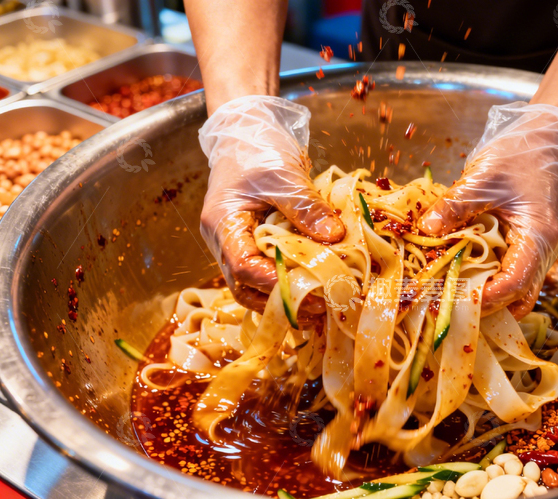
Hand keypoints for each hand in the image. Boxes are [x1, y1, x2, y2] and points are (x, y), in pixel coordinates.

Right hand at [198, 96, 344, 311]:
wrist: (248, 132)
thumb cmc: (258, 149)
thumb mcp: (284, 176)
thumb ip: (306, 208)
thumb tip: (334, 238)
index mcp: (222, 224)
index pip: (242, 267)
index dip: (275, 283)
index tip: (310, 289)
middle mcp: (224, 241)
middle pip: (245, 287)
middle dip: (280, 301)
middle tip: (321, 307)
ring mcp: (238, 245)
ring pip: (254, 287)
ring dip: (285, 299)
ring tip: (321, 307)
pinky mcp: (254, 244)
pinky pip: (268, 273)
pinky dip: (289, 284)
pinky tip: (314, 289)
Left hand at [417, 102, 557, 317]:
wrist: (548, 140)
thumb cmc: (521, 154)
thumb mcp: (483, 178)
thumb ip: (455, 205)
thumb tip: (426, 230)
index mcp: (539, 237)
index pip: (515, 284)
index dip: (484, 298)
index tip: (452, 298)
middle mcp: (543, 252)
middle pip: (517, 297)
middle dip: (483, 305)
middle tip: (445, 300)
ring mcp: (536, 252)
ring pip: (513, 291)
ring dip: (484, 294)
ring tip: (449, 289)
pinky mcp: (525, 247)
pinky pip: (507, 274)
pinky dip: (486, 278)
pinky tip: (459, 271)